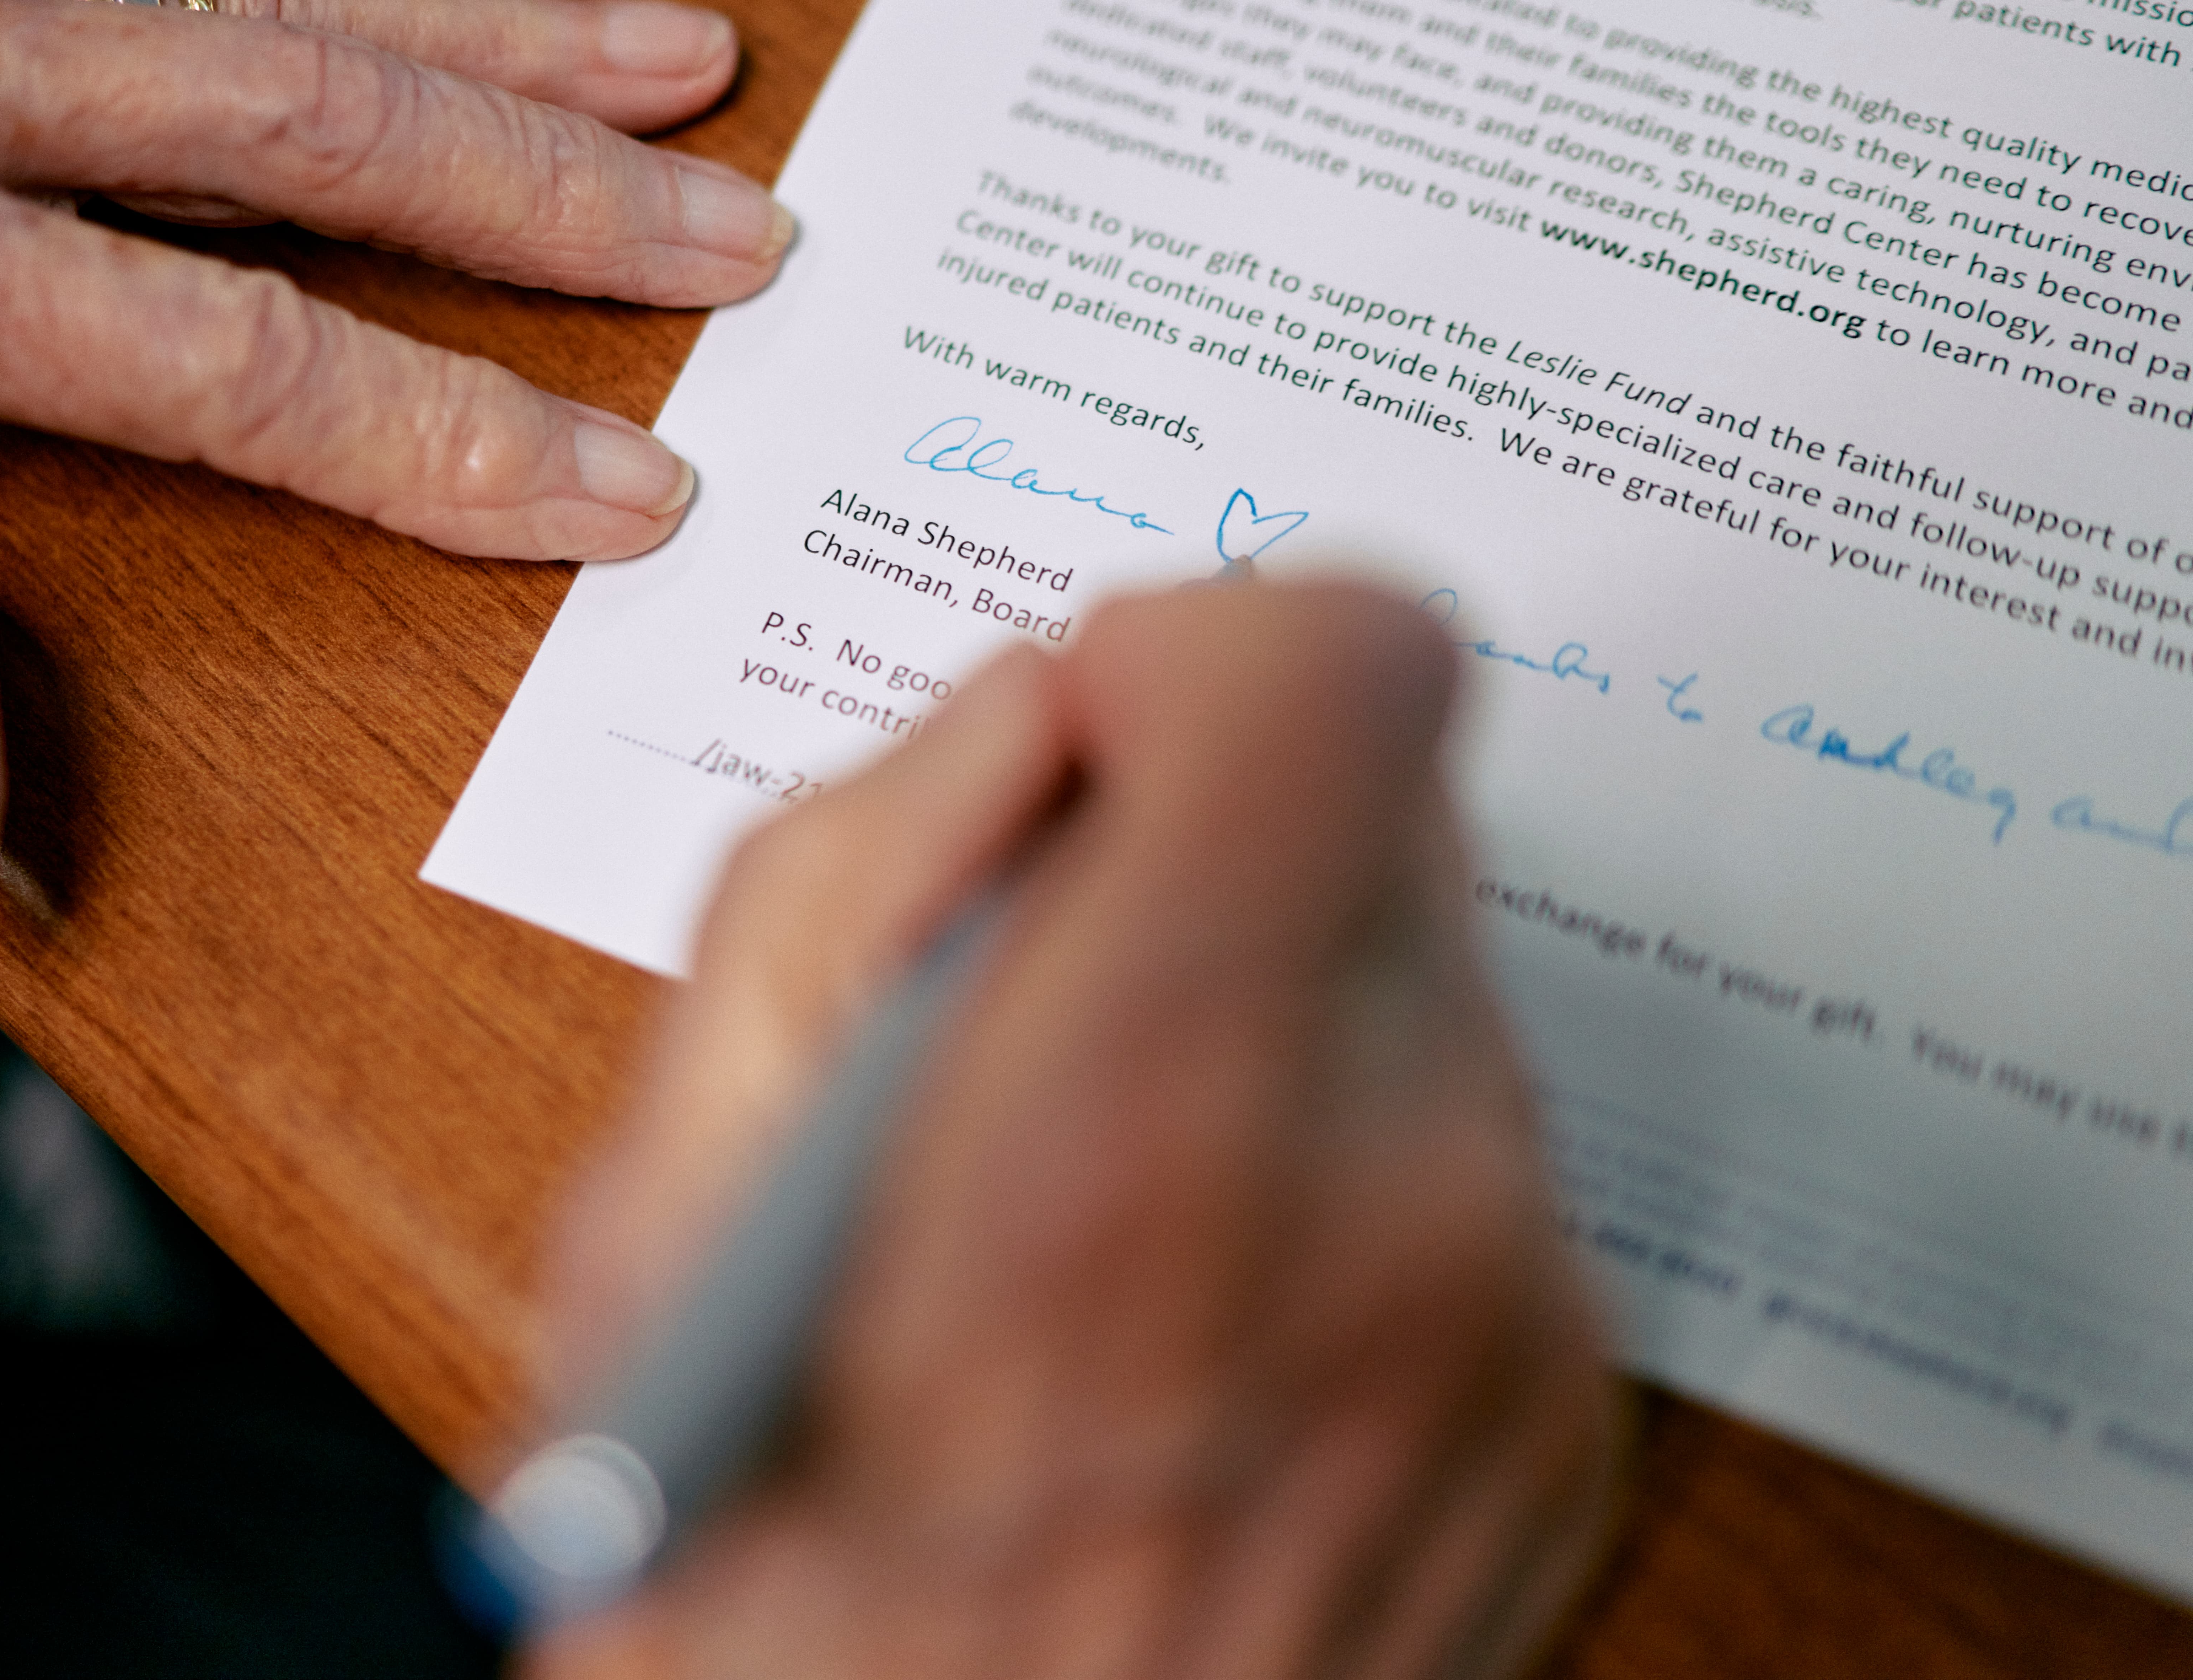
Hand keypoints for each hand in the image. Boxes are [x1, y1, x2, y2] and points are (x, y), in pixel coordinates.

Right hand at [531, 580, 1621, 1679]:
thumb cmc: (759, 1569)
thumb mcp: (660, 1199)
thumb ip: (845, 880)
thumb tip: (1033, 724)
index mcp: (1130, 1129)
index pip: (1333, 667)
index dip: (1200, 651)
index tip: (1097, 753)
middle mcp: (1382, 1212)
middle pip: (1392, 804)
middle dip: (1210, 842)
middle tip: (1053, 1001)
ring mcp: (1508, 1328)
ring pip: (1428, 978)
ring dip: (1265, 1011)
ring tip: (1103, 1189)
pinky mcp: (1561, 1413)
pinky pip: (1471, 1157)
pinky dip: (1336, 1170)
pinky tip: (1197, 1307)